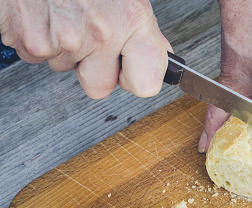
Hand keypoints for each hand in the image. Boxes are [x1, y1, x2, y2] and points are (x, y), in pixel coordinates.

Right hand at [0, 0, 170, 98]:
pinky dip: (37, 39)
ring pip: (65, 68)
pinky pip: (36, 57)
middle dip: (91, 67)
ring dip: (63, 48)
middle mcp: (101, 33)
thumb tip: (160, 54)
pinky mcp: (31, 42)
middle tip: (85, 34)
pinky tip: (44, 15)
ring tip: (62, 14)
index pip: (146, 83)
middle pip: (99, 87)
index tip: (128, 71)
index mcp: (131, 18)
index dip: (134, 79)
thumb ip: (142, 30)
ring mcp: (65, 39)